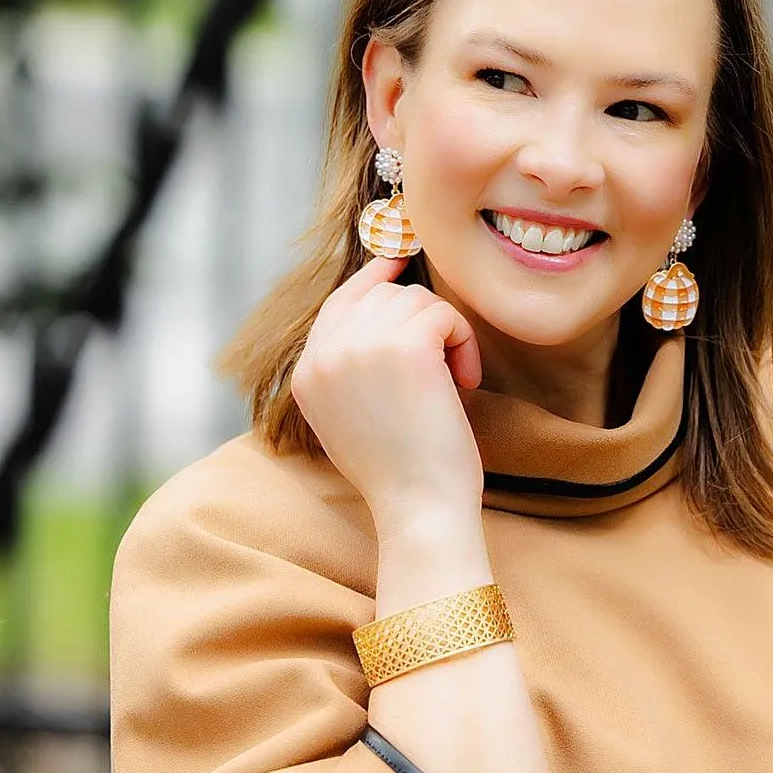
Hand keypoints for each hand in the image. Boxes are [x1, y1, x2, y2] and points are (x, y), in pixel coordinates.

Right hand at [291, 255, 485, 530]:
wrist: (419, 508)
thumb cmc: (401, 472)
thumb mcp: (352, 416)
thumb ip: (350, 365)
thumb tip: (382, 298)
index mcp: (307, 374)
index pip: (338, 303)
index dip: (372, 279)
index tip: (398, 264)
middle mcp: (325, 353)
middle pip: (384, 296)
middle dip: (422, 323)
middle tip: (446, 369)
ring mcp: (361, 345)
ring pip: (416, 300)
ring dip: (447, 334)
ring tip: (454, 380)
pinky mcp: (406, 344)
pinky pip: (443, 314)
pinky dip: (464, 342)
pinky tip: (465, 381)